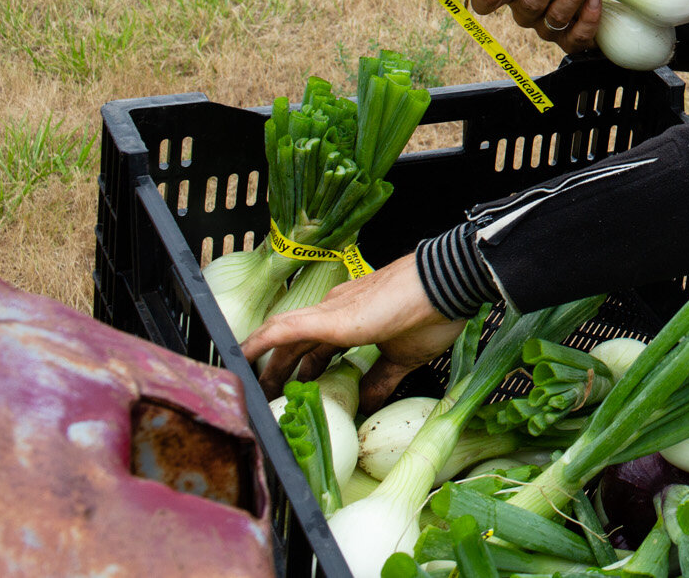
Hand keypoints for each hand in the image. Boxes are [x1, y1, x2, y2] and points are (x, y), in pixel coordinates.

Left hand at [243, 253, 464, 408]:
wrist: (446, 284)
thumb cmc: (431, 315)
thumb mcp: (403, 358)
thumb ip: (381, 379)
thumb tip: (368, 403)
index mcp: (351, 321)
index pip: (315, 347)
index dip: (301, 369)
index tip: (293, 391)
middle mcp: (334, 312)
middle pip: (293, 344)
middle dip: (276, 372)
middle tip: (264, 399)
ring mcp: (330, 313)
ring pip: (281, 335)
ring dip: (263, 361)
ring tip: (246, 386)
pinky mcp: (331, 319)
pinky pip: (284, 329)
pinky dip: (261, 342)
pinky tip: (243, 355)